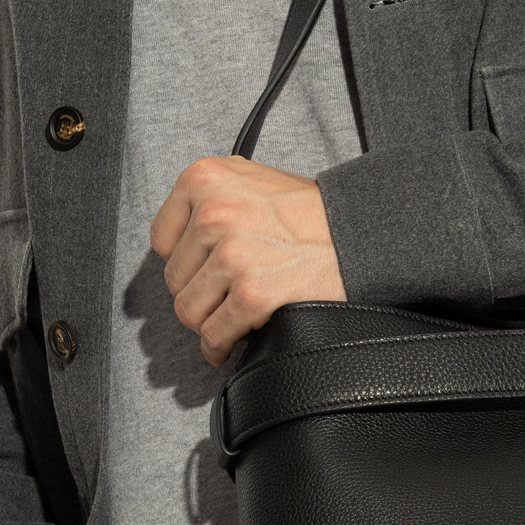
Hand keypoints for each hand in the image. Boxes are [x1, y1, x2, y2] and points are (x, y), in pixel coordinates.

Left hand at [151, 155, 346, 364]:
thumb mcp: (252, 182)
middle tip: (225, 297)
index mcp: (206, 178)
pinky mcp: (252, 293)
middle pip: (174, 279)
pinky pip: (215, 334)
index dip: (185, 261)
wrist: (362, 232)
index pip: (162, 239)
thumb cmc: (314, 213)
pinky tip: (230, 343)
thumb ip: (213, 201)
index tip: (201, 271)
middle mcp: (214, 212)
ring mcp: (232, 254)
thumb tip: (183, 243)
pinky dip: (219, 346)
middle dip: (200, 294)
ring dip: (210, 322)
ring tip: (230, 318)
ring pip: (189, 311)